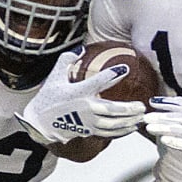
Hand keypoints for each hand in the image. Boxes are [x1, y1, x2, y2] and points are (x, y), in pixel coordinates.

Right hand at [16, 51, 145, 143]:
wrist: (40, 123)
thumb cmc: (48, 99)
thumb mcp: (54, 77)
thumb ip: (67, 60)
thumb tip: (80, 48)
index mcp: (78, 92)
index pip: (99, 81)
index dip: (113, 74)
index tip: (125, 68)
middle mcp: (85, 108)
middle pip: (112, 109)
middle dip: (128, 108)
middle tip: (142, 105)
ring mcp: (88, 122)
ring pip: (113, 123)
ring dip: (128, 121)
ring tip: (141, 116)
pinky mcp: (89, 131)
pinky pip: (109, 133)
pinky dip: (122, 131)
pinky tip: (132, 127)